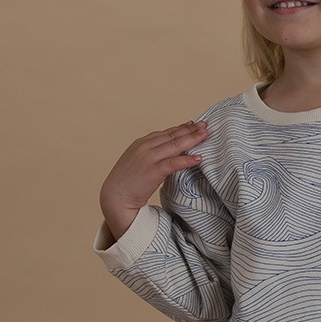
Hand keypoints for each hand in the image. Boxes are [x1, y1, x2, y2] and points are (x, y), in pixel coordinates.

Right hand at [100, 120, 208, 239]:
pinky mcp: (152, 171)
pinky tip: (198, 158)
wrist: (114, 198)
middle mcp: (145, 147)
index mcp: (140, 143)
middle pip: (172, 135)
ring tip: (206, 135)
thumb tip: (167, 155)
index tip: (194, 124)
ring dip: (192, 139)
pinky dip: (187, 159)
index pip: (165, 133)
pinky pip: (174, 163)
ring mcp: (148, 158)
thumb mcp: (137, 162)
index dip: (181, 128)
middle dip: (190, 130)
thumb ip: (151, 155)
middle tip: (205, 125)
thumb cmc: (127, 183)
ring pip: (175, 145)